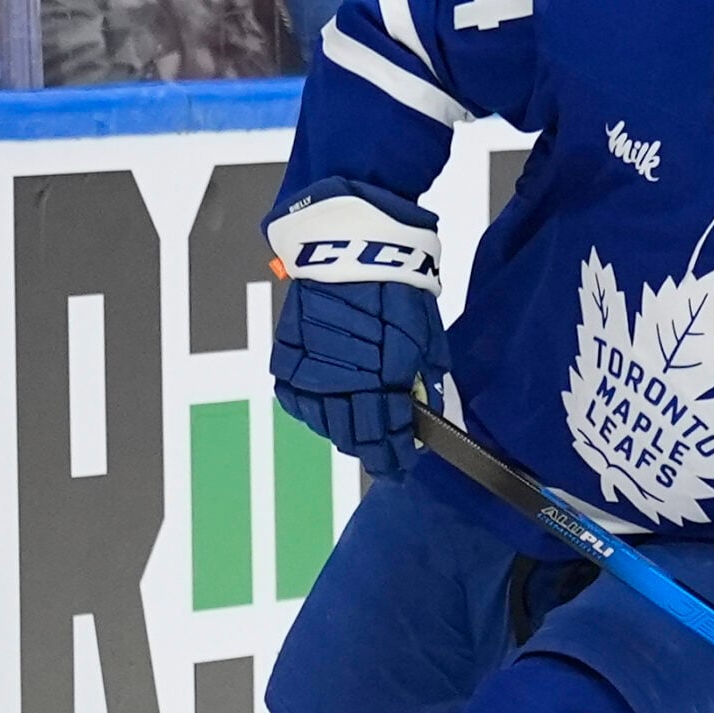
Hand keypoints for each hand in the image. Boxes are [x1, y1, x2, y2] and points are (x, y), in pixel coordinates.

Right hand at [265, 178, 450, 476]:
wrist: (350, 247)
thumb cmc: (397, 290)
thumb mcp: (427, 341)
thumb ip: (425, 387)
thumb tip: (424, 422)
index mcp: (382, 383)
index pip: (386, 440)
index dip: (395, 458)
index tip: (402, 465)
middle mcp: (341, 385)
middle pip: (353, 438)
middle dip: (372, 448)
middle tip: (385, 451)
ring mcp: (309, 373)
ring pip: (324, 425)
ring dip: (343, 429)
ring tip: (360, 426)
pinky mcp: (286, 359)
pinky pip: (299, 401)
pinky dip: (316, 408)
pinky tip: (332, 404)